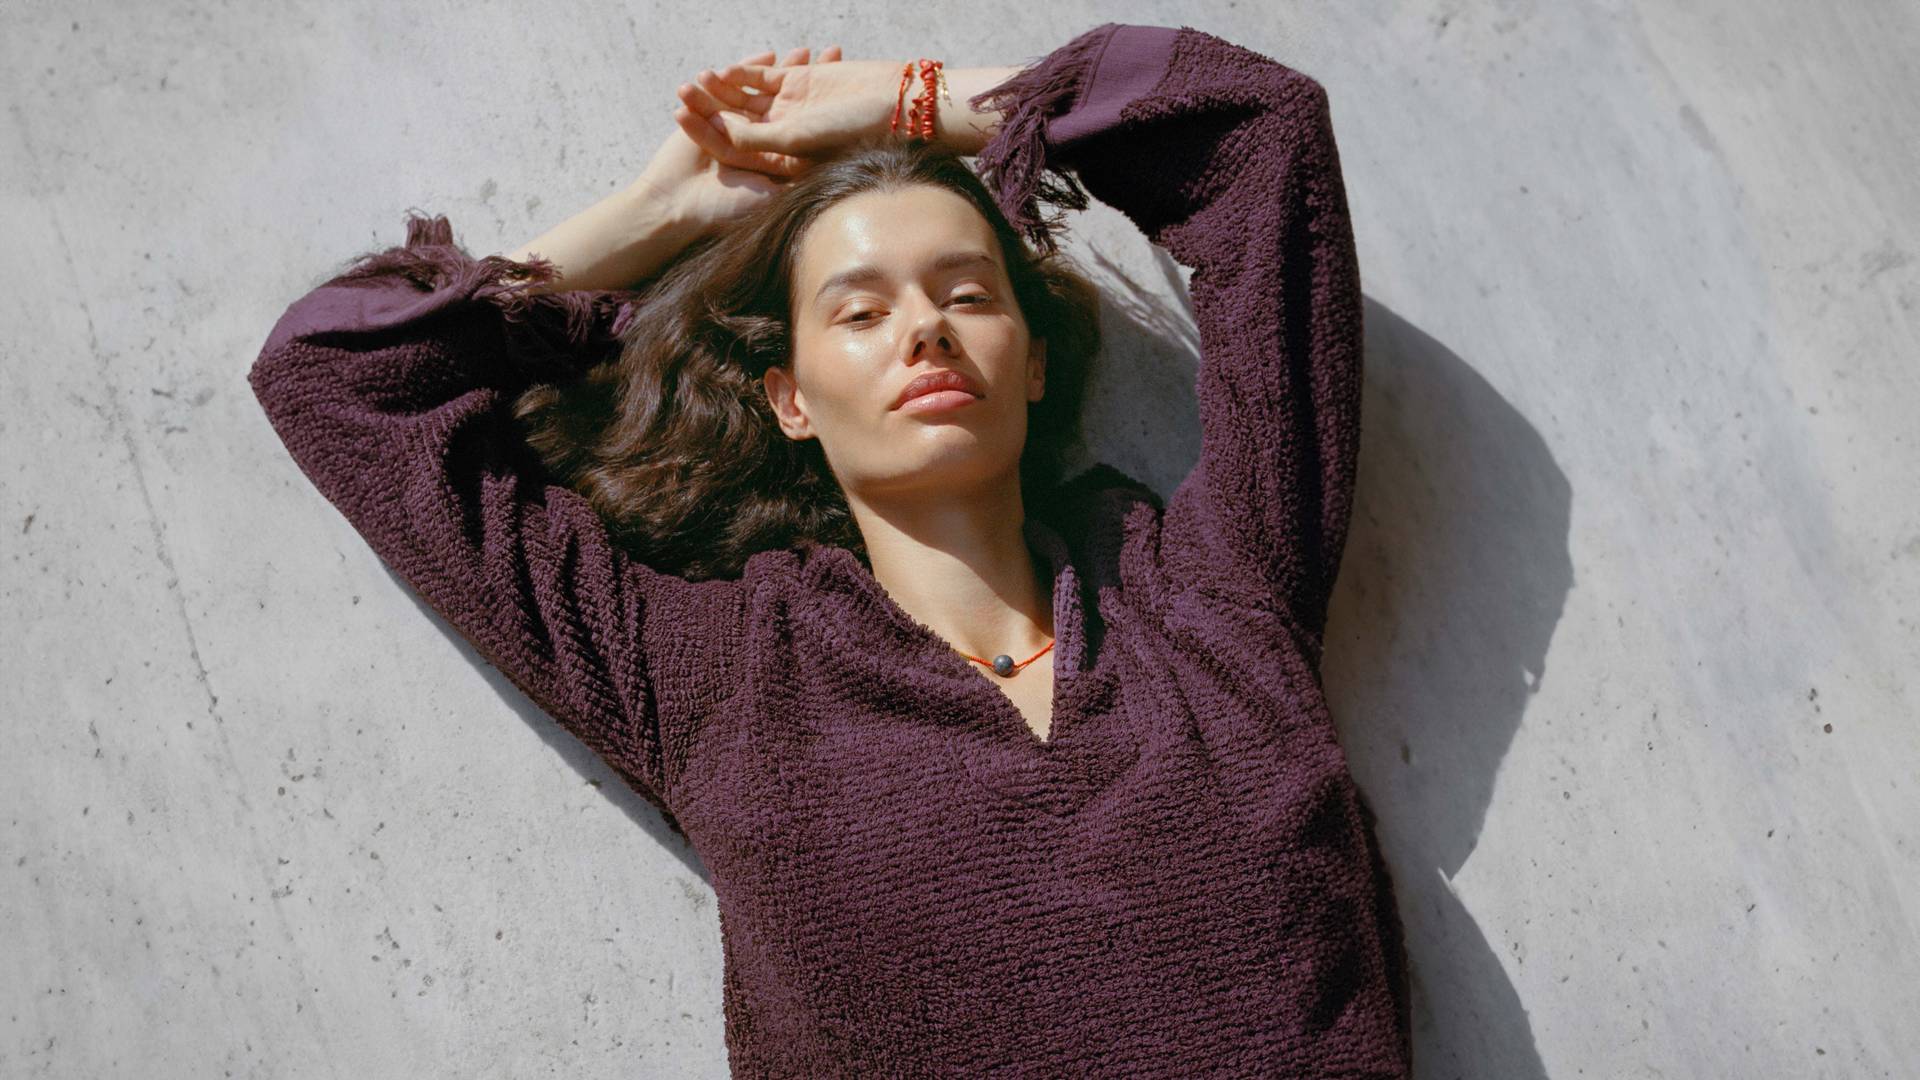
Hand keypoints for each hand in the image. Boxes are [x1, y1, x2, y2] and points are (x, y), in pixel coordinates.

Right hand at [635, 47, 828, 239]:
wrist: (675, 205)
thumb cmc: (724, 209)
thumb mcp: (770, 194)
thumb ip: (796, 183)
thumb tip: (838, 180)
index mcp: (778, 164)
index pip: (811, 132)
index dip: (833, 113)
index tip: (855, 95)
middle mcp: (761, 146)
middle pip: (794, 108)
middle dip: (814, 85)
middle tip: (836, 58)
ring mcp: (738, 130)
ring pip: (768, 94)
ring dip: (787, 74)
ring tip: (805, 52)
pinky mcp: (713, 116)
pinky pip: (739, 89)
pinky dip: (753, 72)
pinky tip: (767, 56)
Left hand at [675, 54, 905, 171]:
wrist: (895, 104)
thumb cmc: (850, 132)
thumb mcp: (797, 140)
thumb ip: (758, 138)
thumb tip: (721, 130)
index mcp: (781, 161)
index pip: (734, 150)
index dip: (707, 134)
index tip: (682, 120)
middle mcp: (783, 136)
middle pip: (735, 122)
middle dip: (708, 108)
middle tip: (682, 93)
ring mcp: (790, 109)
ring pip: (746, 98)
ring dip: (723, 88)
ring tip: (699, 78)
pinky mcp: (800, 83)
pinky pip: (765, 78)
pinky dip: (746, 72)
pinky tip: (726, 68)